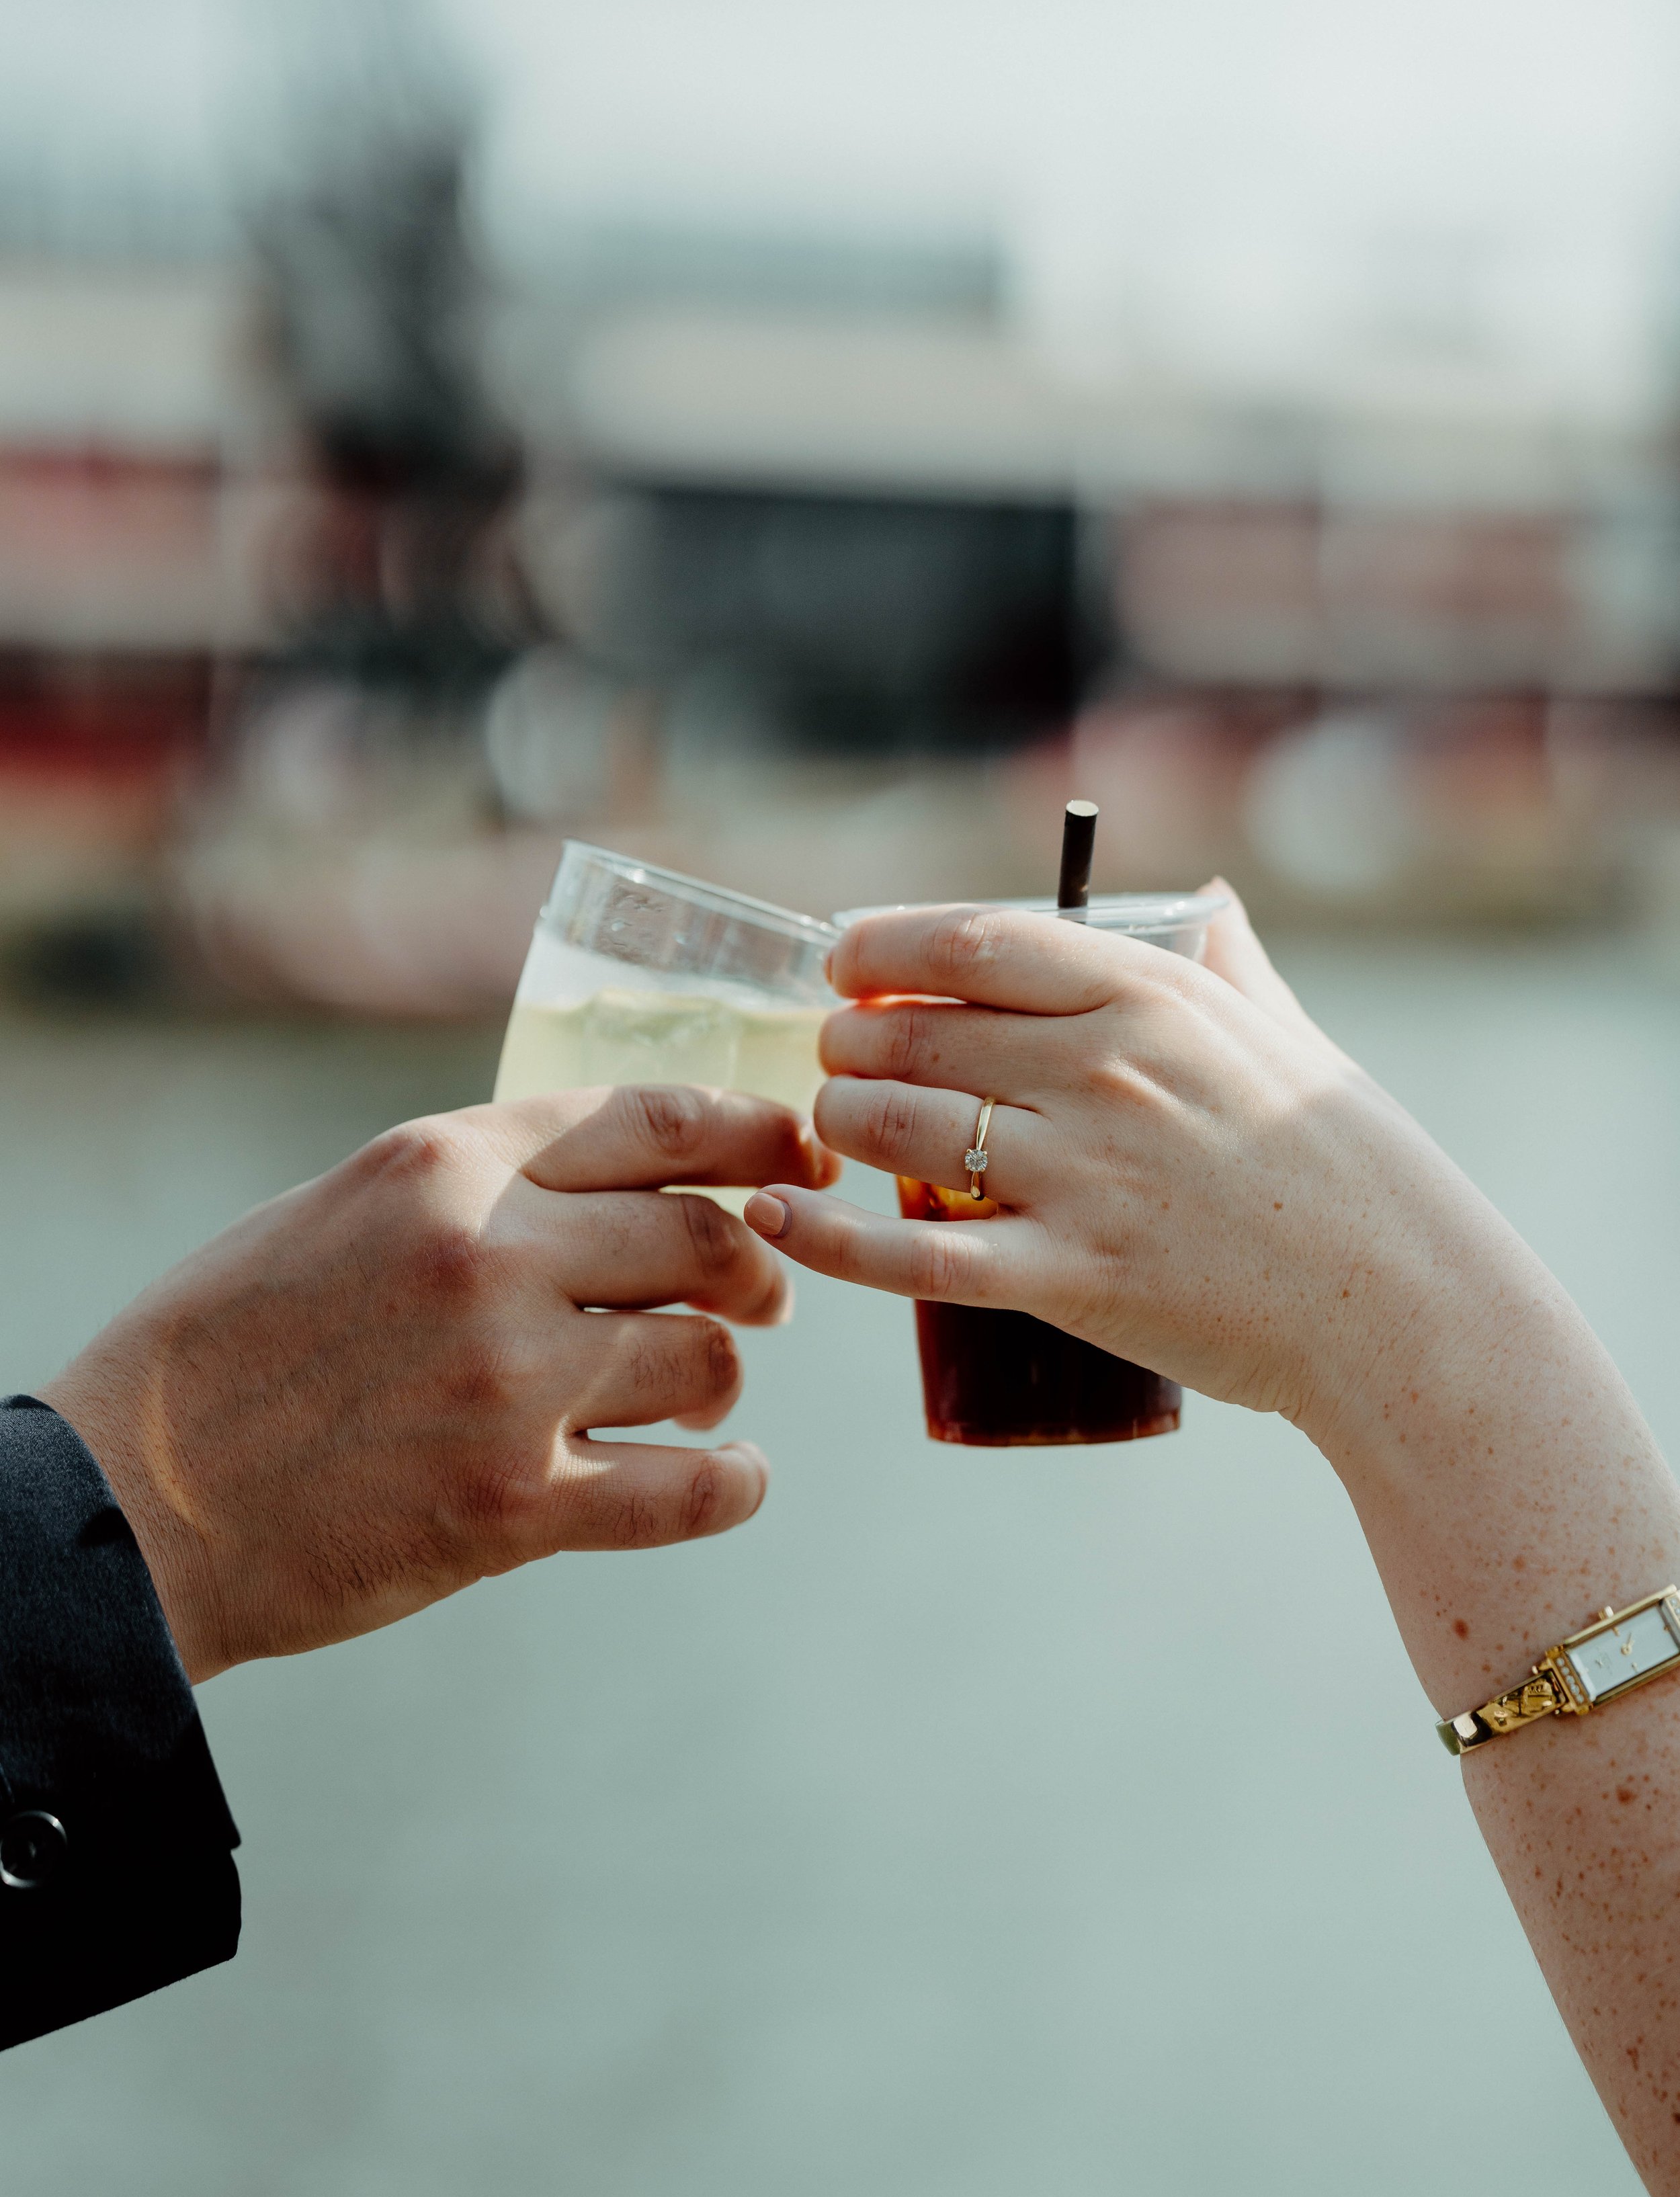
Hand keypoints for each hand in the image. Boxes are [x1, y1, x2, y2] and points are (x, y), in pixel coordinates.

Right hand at [44, 1086, 835, 1681]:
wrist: (131, 1496)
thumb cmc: (230, 1343)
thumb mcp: (345, 1207)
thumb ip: (481, 1184)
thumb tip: (623, 1182)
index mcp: (445, 1162)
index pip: (659, 1118)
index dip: (757, 1136)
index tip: (800, 1159)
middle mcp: (490, 1255)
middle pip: (703, 1234)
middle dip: (758, 1265)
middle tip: (763, 1296)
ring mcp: (508, 1383)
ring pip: (704, 1357)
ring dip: (722, 1375)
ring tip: (700, 1392)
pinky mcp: (513, 1506)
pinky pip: (685, 1490)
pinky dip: (732, 1484)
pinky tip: (735, 1477)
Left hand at [743, 889, 1511, 1449]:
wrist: (1397, 1300)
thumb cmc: (1342, 1162)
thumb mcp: (1282, 1031)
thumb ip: (1226, 959)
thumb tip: (1202, 896)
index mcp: (1149, 996)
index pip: (975, 943)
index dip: (883, 944)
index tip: (843, 956)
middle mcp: (1105, 1071)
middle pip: (914, 1035)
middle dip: (848, 1041)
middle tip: (836, 1056)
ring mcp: (1083, 1175)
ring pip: (897, 1130)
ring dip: (837, 1124)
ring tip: (831, 1129)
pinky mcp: (1071, 1276)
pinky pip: (915, 1253)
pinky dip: (829, 1239)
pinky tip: (777, 1220)